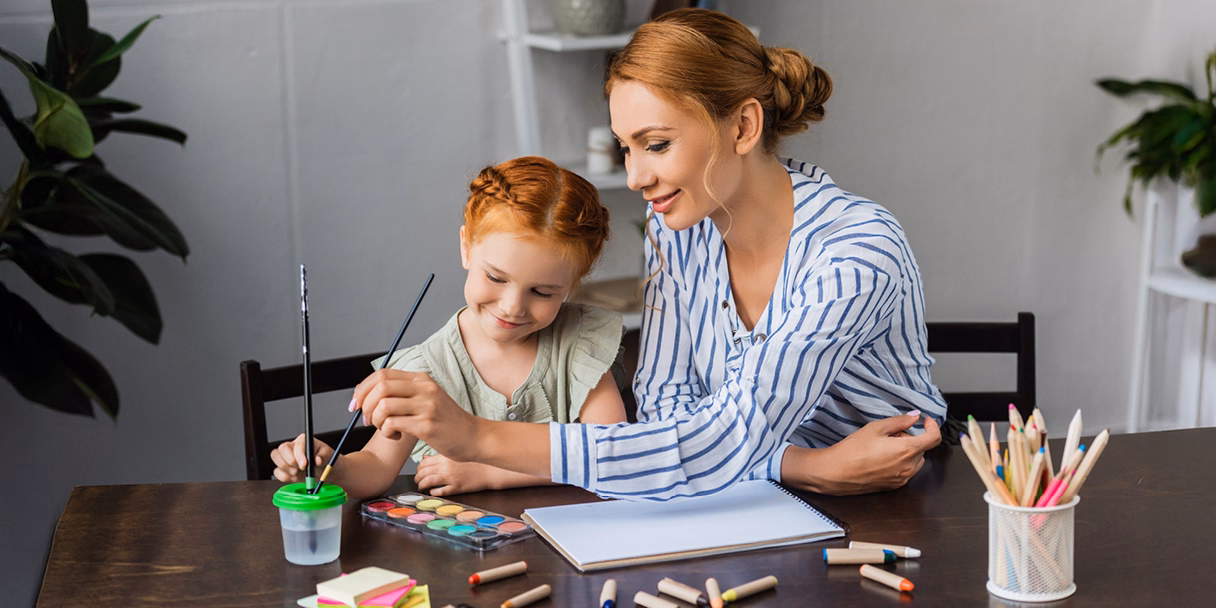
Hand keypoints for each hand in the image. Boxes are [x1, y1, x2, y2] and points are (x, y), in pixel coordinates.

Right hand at [270, 434, 334, 482]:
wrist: (323, 470)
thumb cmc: (325, 459)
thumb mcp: (327, 456)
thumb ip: (322, 457)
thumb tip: (317, 460)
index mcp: (303, 441)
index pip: (297, 444)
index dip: (299, 455)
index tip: (304, 464)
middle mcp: (292, 447)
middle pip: (282, 449)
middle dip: (289, 461)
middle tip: (300, 469)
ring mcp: (286, 458)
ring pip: (276, 457)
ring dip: (285, 468)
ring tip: (297, 473)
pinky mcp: (284, 469)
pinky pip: (277, 471)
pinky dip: (284, 476)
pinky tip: (295, 478)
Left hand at [353, 369, 482, 460]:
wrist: (474, 437)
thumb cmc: (447, 422)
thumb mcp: (428, 399)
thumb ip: (404, 393)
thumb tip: (369, 395)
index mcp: (422, 379)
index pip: (382, 374)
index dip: (362, 389)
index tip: (356, 404)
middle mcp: (424, 388)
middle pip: (380, 387)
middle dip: (365, 405)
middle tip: (367, 420)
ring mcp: (427, 406)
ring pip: (383, 405)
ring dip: (376, 420)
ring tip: (385, 429)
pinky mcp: (427, 425)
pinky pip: (392, 424)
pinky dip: (386, 432)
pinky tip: (397, 437)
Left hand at [415, 454, 496, 495]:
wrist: (490, 470)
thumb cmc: (475, 461)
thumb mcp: (456, 454)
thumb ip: (440, 456)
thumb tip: (425, 458)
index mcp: (445, 456)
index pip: (423, 462)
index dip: (418, 468)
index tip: (419, 472)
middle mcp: (446, 466)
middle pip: (422, 471)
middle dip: (417, 478)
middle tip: (418, 481)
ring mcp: (450, 477)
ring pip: (427, 481)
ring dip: (421, 486)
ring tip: (422, 488)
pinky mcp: (456, 487)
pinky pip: (438, 491)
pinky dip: (432, 492)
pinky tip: (433, 492)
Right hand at [784, 412, 940, 494]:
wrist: (836, 473)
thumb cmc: (853, 449)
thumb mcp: (875, 428)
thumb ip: (899, 421)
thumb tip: (914, 416)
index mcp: (907, 450)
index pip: (934, 439)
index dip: (933, 427)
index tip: (926, 421)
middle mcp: (908, 467)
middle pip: (922, 449)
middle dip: (911, 438)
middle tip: (891, 434)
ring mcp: (902, 479)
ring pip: (915, 461)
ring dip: (907, 452)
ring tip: (884, 447)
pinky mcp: (893, 487)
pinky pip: (905, 472)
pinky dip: (900, 463)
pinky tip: (881, 459)